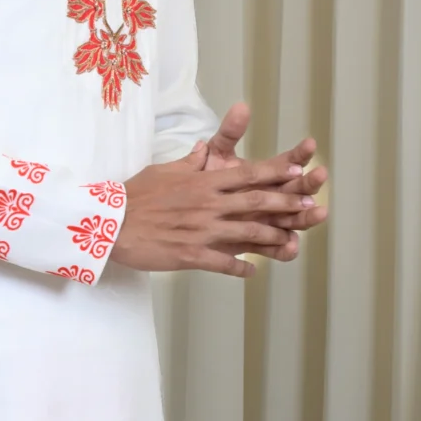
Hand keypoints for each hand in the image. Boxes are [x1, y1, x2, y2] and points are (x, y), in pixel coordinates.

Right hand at [110, 102, 326, 275]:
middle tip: (310, 207)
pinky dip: (241, 268)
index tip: (297, 171)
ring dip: (273, 237)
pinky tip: (253, 271)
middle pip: (256, 202)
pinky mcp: (191, 254)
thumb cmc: (134, 195)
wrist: (110, 223)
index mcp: (202, 182)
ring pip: (247, 233)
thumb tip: (205, 149)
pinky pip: (223, 263)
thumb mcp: (164, 171)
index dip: (275, 173)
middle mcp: (207, 204)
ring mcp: (201, 230)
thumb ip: (190, 162)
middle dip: (286, 204)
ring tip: (291, 241)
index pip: (247, 175)